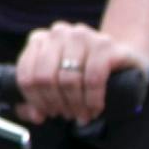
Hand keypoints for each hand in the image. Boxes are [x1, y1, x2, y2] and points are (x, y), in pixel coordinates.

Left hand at [14, 20, 145, 124]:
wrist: (122, 61)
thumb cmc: (83, 75)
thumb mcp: (57, 86)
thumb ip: (39, 102)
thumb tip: (35, 115)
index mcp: (40, 40)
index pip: (26, 75)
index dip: (35, 101)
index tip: (47, 113)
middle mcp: (59, 32)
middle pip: (45, 78)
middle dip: (55, 103)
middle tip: (66, 115)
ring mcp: (83, 35)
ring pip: (68, 79)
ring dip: (75, 105)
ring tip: (81, 115)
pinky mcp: (105, 45)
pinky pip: (93, 79)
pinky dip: (92, 100)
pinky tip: (95, 108)